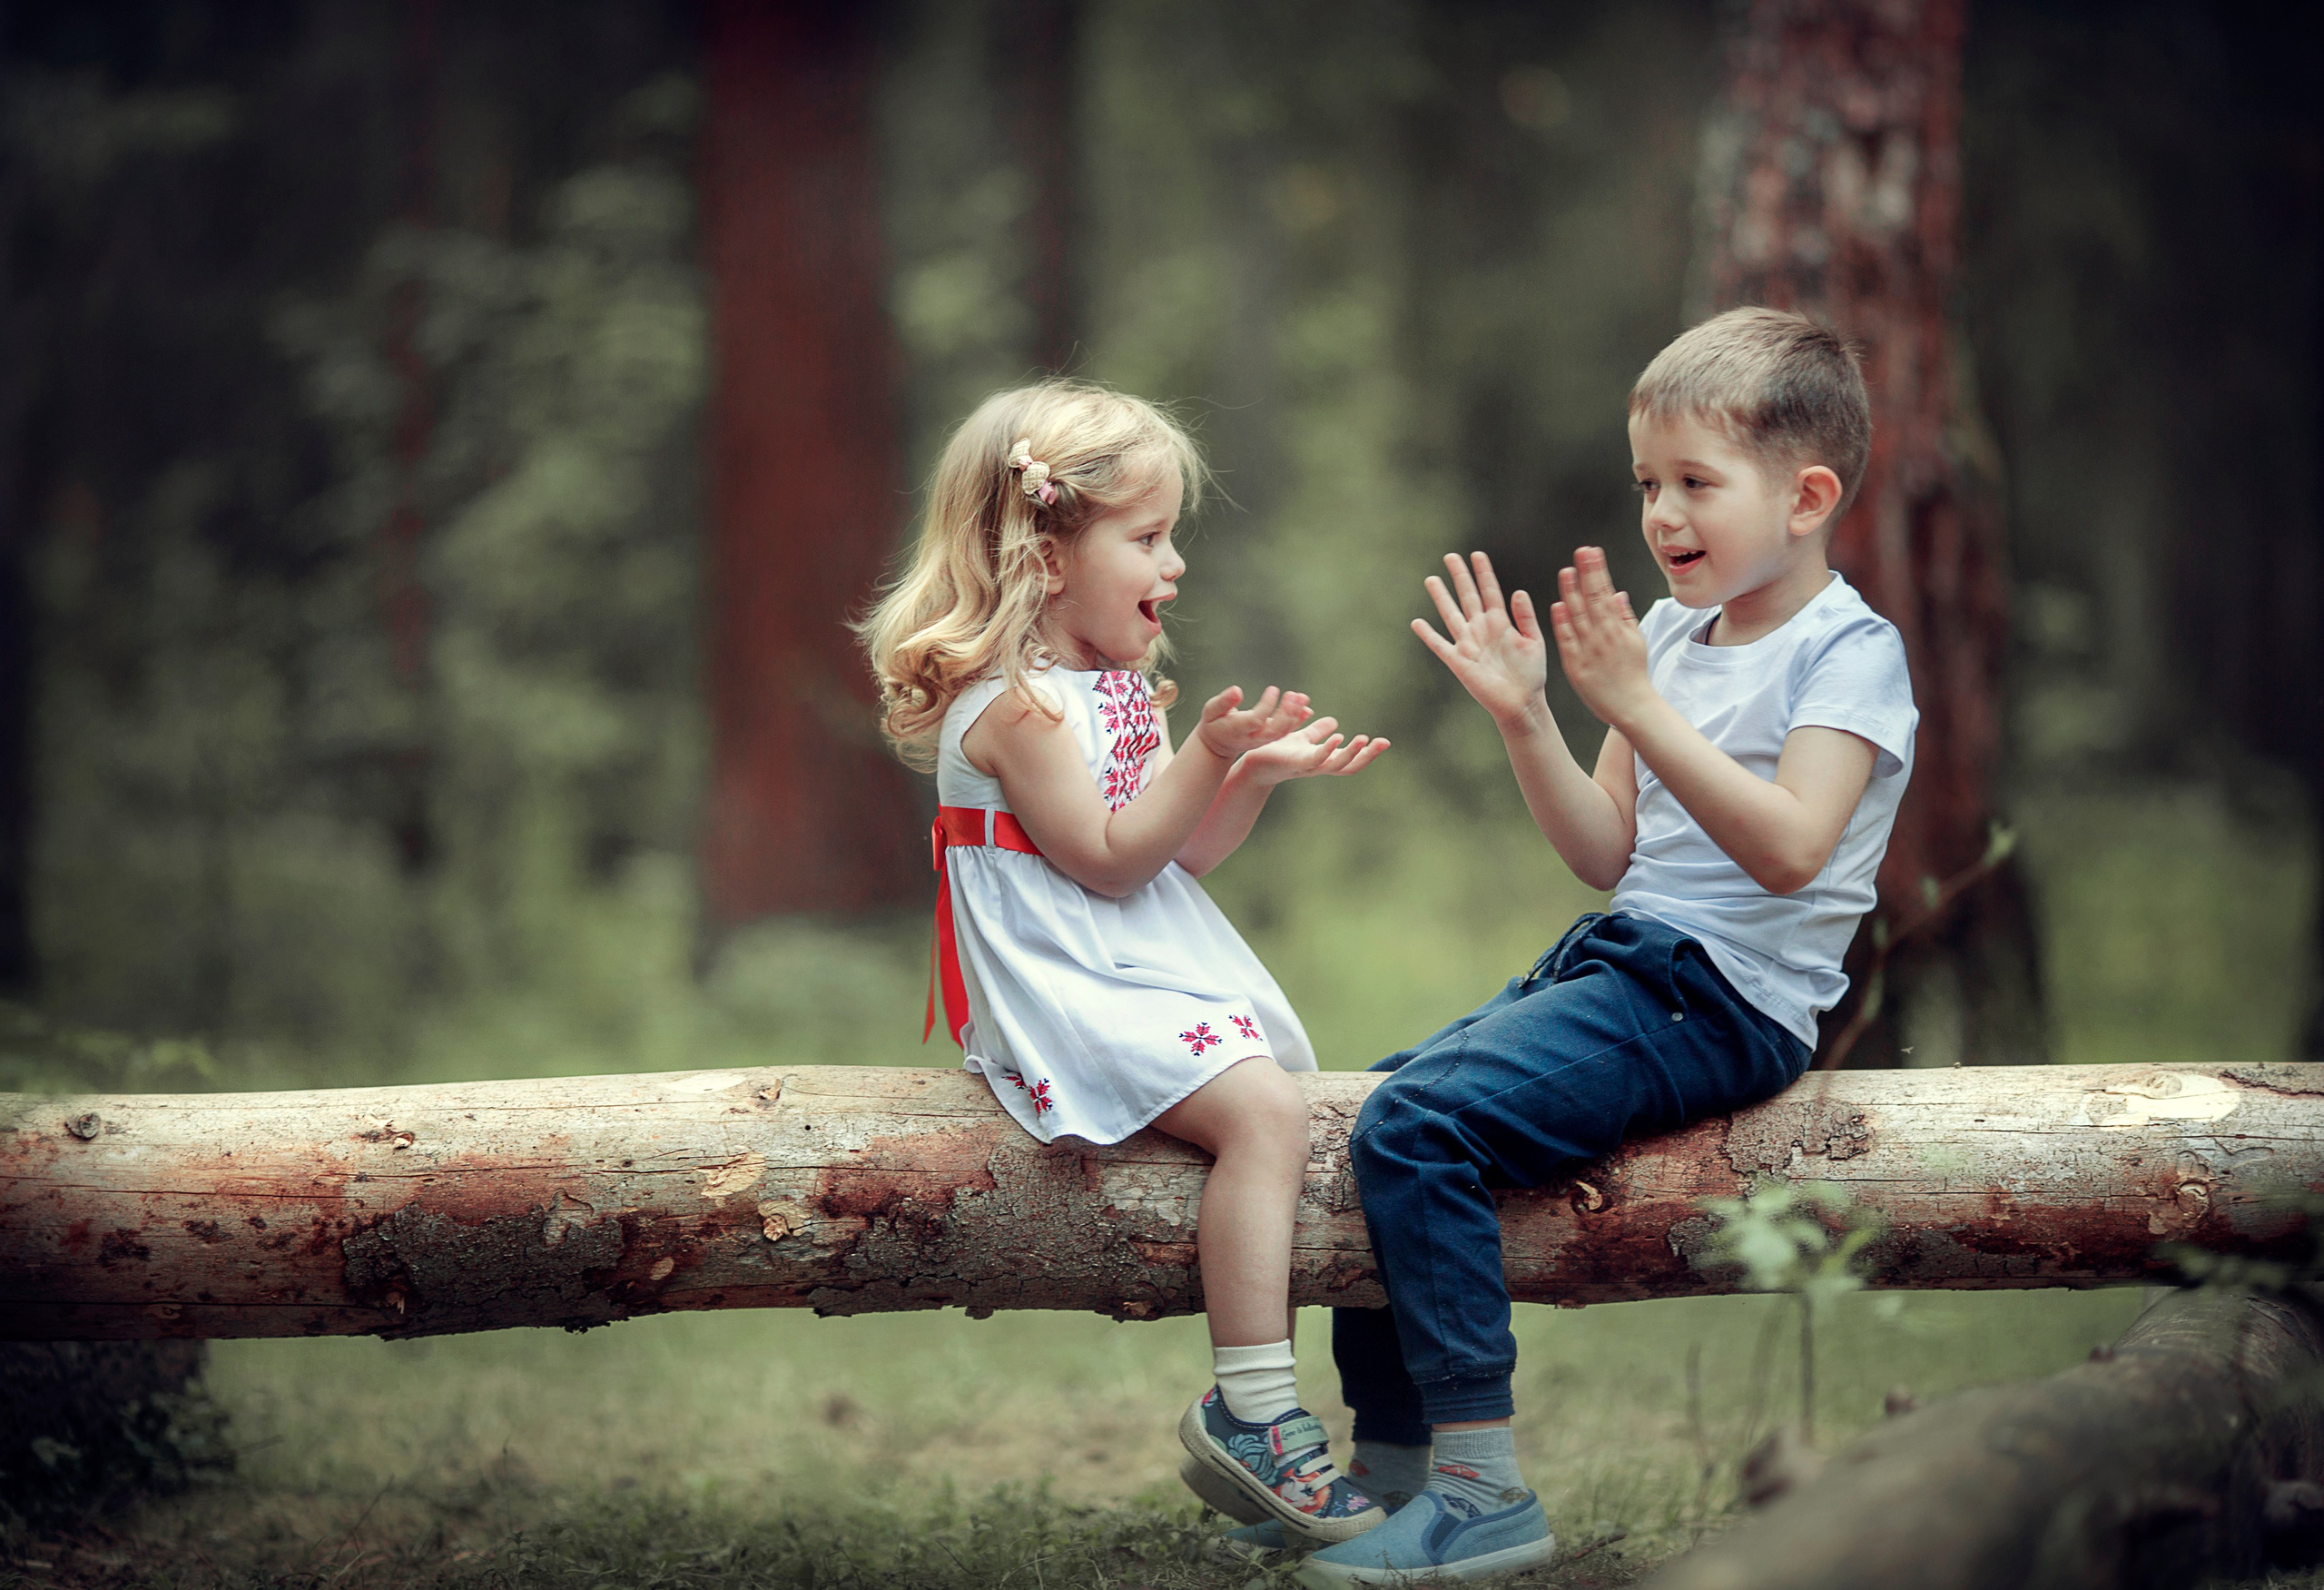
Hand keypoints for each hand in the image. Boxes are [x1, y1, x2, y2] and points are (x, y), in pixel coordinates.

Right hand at [1195, 685, 1310, 759]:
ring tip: (1302, 697)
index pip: (1256, 720)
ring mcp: (1262, 739)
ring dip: (1295, 716)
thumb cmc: (1213, 723)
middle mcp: (1253, 737)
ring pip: (1282, 732)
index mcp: (1237, 729)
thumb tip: (1237, 690)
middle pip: (1274, 730)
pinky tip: (1306, 707)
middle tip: (1294, 695)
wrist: (1218, 745)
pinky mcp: (1269, 737)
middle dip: (1287, 714)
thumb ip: (1223, 702)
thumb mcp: (1211, 711)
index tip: (1274, 689)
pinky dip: (1297, 720)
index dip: (1266, 706)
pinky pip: (1286, 731)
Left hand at [1235, 717, 1390, 787]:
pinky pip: (1316, 759)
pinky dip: (1328, 749)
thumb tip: (1335, 722)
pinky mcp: (1295, 764)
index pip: (1351, 759)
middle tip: (1383, 742)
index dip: (1368, 753)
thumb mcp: (1301, 738)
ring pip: (1336, 766)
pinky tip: (1338, 737)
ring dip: (1351, 753)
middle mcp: (1319, 767)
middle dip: (1367, 756)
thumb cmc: (1277, 751)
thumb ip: (1317, 732)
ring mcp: (1308, 768)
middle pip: (1349, 766)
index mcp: (1323, 760)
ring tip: (1364, 739)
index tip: (1385, 742)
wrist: (1252, 761)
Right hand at [1411, 551, 1549, 728]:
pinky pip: (1440, 645)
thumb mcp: (1535, 642)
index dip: (1483, 573)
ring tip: (1431, 579)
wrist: (1521, 703)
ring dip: (1441, 597)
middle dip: (1460, 576)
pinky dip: (1428, 635)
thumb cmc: (1531, 675)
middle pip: (1468, 597)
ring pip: (1451, 614)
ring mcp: (1468, 644)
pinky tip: (1417, 623)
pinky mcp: (1459, 662)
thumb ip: (1526, 618)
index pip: (1490, 591)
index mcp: (1501, 623)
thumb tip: (1518, 591)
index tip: (1477, 554)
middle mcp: (1482, 629)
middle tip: (1450, 556)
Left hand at [1549, 546, 1651, 726]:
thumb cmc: (1633, 673)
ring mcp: (1590, 650)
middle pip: (1593, 600)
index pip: (1605, 593)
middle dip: (1587, 574)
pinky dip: (1562, 624)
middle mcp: (1604, 636)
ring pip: (1579, 617)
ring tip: (1566, 572)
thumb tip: (1617, 593)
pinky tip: (1557, 607)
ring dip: (1572, 593)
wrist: (1631, 705)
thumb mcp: (1636, 641)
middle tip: (1581, 552)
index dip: (1598, 571)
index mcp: (1618, 628)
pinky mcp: (1576, 666)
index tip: (1592, 552)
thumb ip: (1624, 617)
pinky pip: (1568, 642)